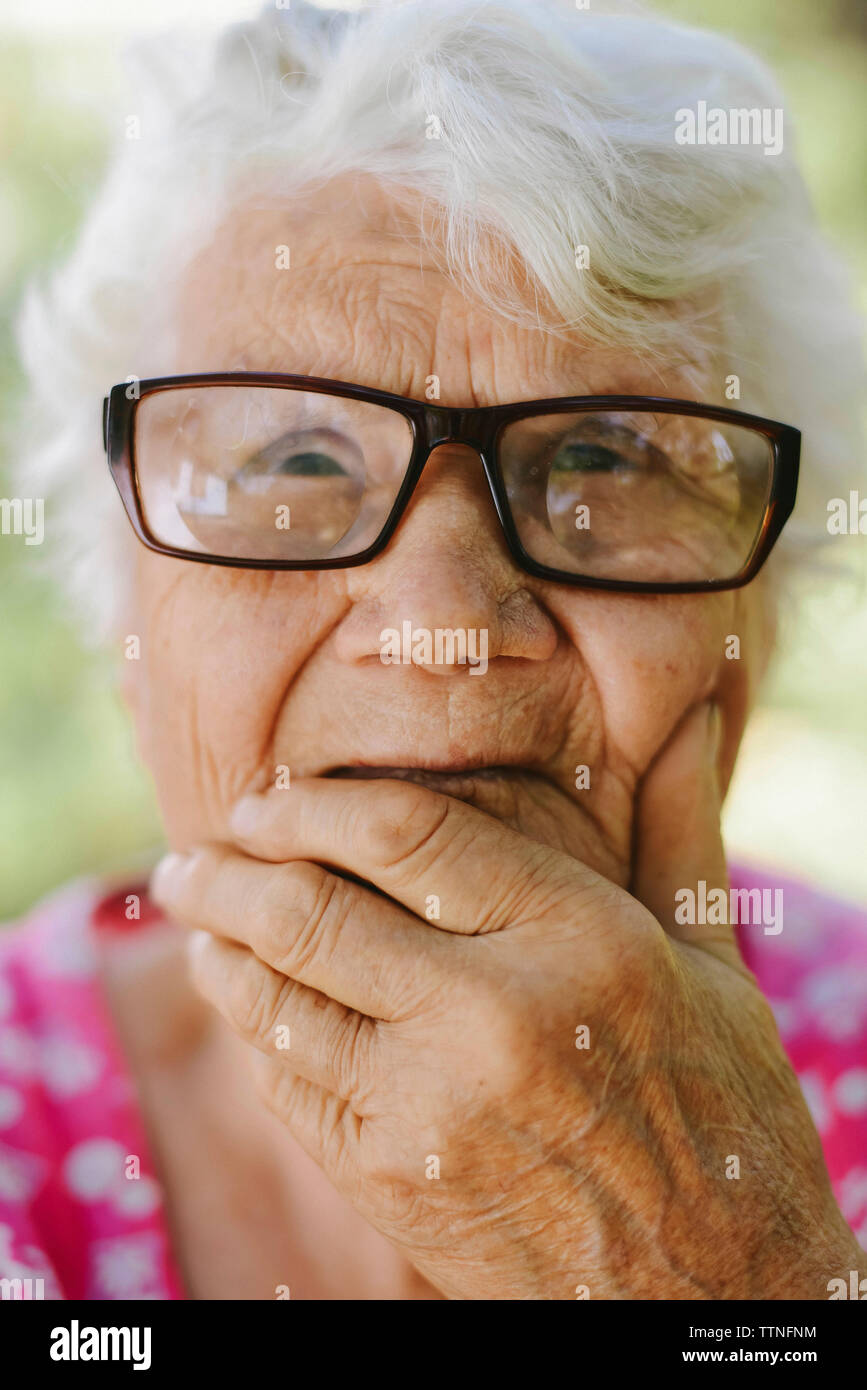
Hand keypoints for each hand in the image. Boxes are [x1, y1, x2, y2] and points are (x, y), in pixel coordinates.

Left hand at [151, 703, 861, 1298]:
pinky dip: (252, 1033)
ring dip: (219, 950)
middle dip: (226, 874)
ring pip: (277, 998)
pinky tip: (246, 1004)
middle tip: (188, 861)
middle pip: (311, 910)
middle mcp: (492, 1015)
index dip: (311, 805)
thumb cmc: (720, 1112)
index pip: (404, 832)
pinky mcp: (390, 1179)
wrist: (707, 1287)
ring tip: (196, 919)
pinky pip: (287, 1082)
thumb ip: (676, 830)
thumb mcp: (713, 965)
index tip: (263, 800)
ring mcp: (430, 1106)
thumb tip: (688, 714)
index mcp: (577, 940)